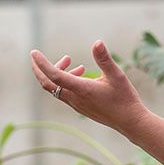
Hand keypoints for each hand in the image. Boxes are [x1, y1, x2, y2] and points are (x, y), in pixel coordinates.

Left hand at [30, 41, 149, 135]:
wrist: (129, 121)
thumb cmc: (124, 98)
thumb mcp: (117, 75)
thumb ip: (104, 59)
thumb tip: (97, 42)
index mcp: (82, 89)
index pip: (54, 75)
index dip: (42, 63)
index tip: (34, 53)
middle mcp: (75, 98)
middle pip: (47, 84)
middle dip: (39, 69)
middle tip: (36, 56)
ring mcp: (76, 104)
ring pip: (55, 89)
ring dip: (56, 73)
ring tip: (72, 63)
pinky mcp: (80, 107)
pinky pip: (64, 93)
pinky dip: (65, 81)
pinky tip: (81, 74)